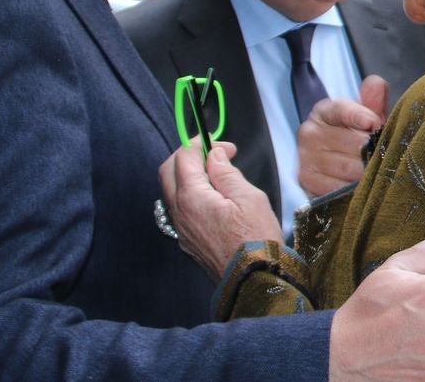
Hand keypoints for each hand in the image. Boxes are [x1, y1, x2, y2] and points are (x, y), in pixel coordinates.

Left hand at [158, 138, 281, 276]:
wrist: (254, 280)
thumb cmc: (256, 237)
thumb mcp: (248, 197)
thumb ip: (226, 172)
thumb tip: (214, 154)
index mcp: (191, 197)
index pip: (184, 157)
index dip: (203, 144)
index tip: (227, 146)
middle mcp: (178, 212)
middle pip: (168, 171)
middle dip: (187, 156)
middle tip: (213, 154)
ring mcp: (180, 229)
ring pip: (171, 191)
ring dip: (186, 175)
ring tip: (215, 175)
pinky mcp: (187, 241)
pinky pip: (179, 209)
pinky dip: (189, 194)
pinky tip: (212, 197)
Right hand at [298, 76, 387, 197]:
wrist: (333, 167)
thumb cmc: (354, 138)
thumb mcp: (365, 118)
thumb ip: (373, 102)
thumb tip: (377, 84)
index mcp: (324, 111)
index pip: (341, 109)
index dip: (359, 115)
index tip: (374, 122)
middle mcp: (309, 132)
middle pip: (350, 142)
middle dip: (372, 150)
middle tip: (387, 156)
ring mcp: (305, 157)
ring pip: (346, 167)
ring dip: (366, 172)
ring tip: (378, 173)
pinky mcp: (306, 180)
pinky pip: (336, 187)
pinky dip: (353, 189)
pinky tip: (362, 187)